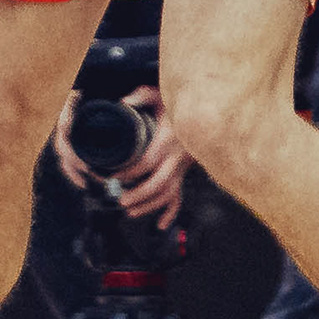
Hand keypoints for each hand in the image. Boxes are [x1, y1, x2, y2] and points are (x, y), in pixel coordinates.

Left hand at [50, 88, 191, 230]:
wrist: (203, 112)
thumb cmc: (178, 103)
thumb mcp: (161, 95)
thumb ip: (142, 96)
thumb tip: (123, 103)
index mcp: (169, 139)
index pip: (148, 161)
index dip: (130, 171)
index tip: (116, 174)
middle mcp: (178, 157)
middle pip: (159, 183)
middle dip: (139, 195)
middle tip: (121, 200)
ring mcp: (183, 167)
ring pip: (169, 193)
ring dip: (150, 206)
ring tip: (131, 210)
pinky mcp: (184, 172)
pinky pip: (181, 195)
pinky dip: (171, 212)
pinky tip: (161, 224)